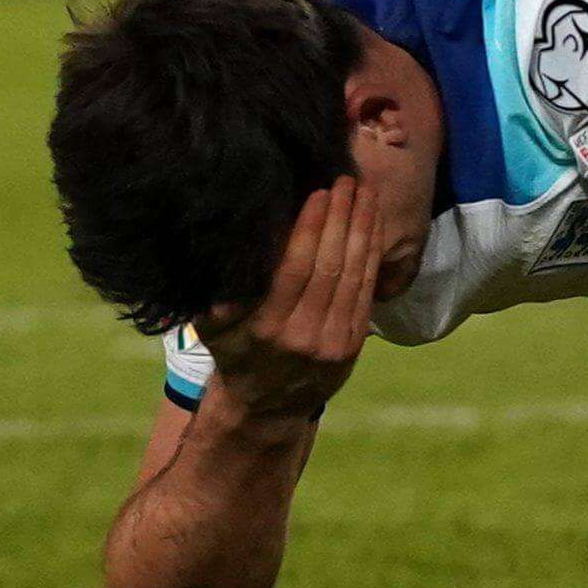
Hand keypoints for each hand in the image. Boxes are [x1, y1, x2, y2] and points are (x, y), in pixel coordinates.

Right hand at [193, 172, 383, 423]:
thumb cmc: (236, 355)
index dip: (310, 229)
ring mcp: (334, 342)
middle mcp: (303, 337)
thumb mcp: (214, 331)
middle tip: (347, 180)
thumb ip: (214, 299)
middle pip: (329, 267)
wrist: (268, 407)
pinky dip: (372, 255)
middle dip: (341, 219)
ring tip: (366, 192)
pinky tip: (374, 225)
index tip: (319, 192)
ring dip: (363, 230)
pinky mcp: (354, 344)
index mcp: (267, 329)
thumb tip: (222, 256)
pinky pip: (366, 292)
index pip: (295, 269)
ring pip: (353, 277)